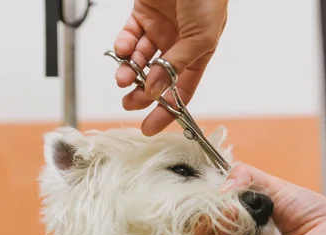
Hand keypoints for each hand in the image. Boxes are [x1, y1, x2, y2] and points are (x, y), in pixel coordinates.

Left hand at [113, 0, 227, 135]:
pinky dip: (123, 48)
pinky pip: (128, 37)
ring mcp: (159, 30)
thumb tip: (156, 91)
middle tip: (129, 103)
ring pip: (139, 61)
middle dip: (142, 93)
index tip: (150, 127)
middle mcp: (178, 44)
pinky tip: (124, 53)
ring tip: (124, 78)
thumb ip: (178, 64)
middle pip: (156, 79)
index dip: (167, 111)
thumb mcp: (202, 35)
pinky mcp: (142, 15)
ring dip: (130, 73)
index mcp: (199, 52)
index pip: (182, 90)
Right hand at [204, 163, 325, 234]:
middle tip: (203, 218)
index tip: (200, 208)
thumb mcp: (270, 184)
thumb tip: (220, 189)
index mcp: (244, 231)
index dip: (202, 221)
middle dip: (201, 233)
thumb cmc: (307, 209)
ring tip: (215, 224)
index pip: (212, 231)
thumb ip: (243, 177)